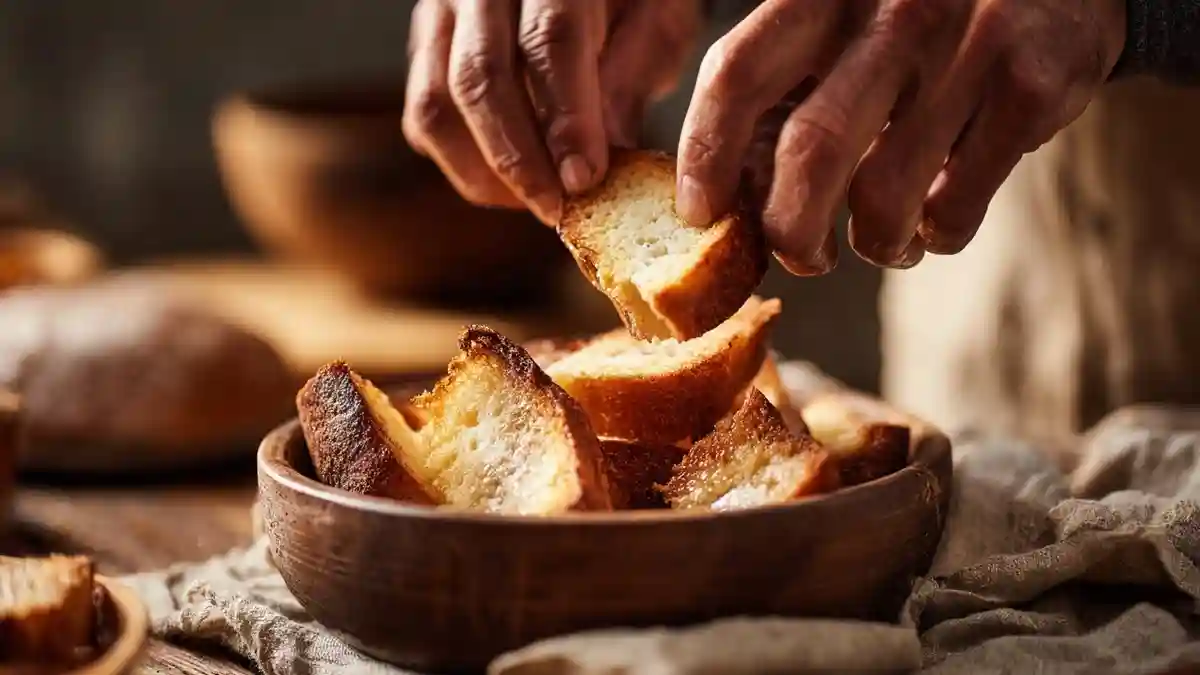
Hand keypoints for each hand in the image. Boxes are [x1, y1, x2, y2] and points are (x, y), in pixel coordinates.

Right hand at [403, 0, 699, 223]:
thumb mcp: (657, 19)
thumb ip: (632, 76)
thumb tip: (602, 163)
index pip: (549, 40)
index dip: (565, 118)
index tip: (584, 180)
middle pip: (480, 77)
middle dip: (519, 159)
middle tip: (556, 210)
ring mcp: (444, 13)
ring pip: (437, 105)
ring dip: (484, 171)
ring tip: (534, 201)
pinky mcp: (426, 45)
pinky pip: (425, 118)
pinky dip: (463, 163)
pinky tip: (510, 184)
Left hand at [676, 0, 1127, 273]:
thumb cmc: (926, 13)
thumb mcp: (848, 17)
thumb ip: (790, 84)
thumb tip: (728, 190)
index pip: (736, 74)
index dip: (705, 153)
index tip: (699, 210)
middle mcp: (892, 9)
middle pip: (809, 151)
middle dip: (793, 231)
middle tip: (801, 255)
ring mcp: (967, 45)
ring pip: (884, 194)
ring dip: (874, 245)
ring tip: (883, 242)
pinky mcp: (1030, 88)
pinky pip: (956, 205)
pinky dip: (937, 236)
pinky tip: (937, 221)